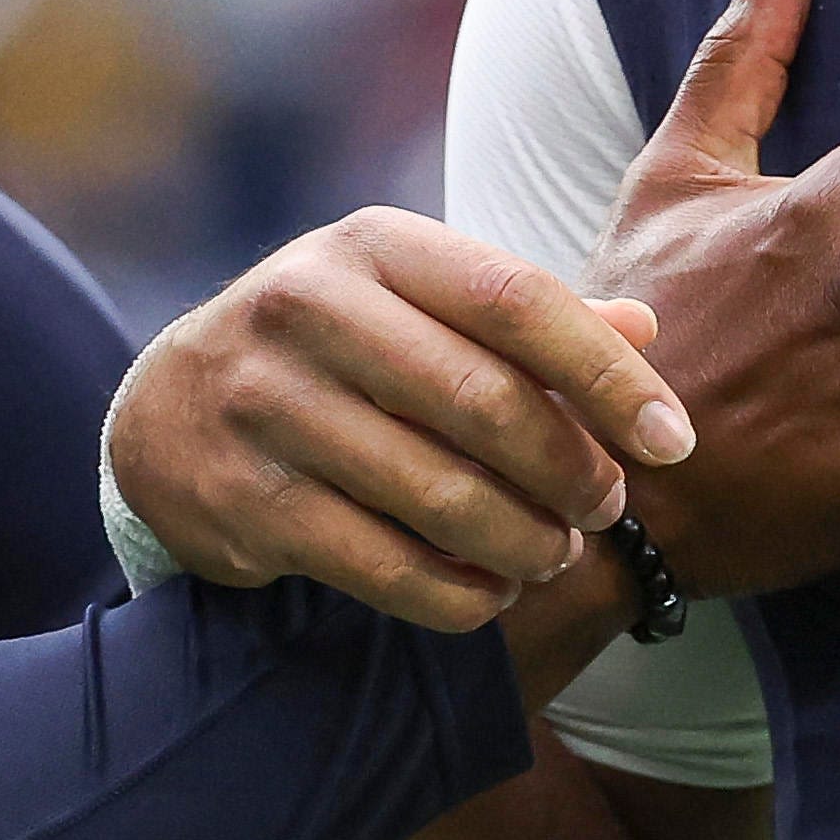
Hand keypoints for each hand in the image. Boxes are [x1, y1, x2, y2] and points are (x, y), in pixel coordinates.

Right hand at [110, 213, 690, 633]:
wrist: (166, 413)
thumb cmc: (333, 352)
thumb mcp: (415, 302)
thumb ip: (526, 317)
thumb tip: (645, 327)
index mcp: (374, 245)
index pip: (517, 299)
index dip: (608, 374)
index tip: (672, 439)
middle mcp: (309, 307)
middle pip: (484, 402)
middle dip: (571, 471)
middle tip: (607, 509)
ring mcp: (266, 405)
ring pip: (438, 496)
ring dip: (522, 542)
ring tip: (553, 556)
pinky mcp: (243, 499)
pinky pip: (382, 565)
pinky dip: (456, 595)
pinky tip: (489, 595)